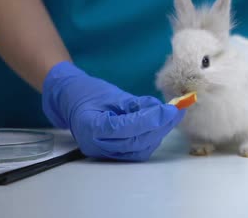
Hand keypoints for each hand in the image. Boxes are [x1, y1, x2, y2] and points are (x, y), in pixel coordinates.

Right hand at [42, 61, 184, 160]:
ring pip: (139, 149)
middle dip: (159, 127)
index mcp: (90, 127)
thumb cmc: (89, 93)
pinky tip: (161, 124)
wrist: (71, 101)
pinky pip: (136, 151)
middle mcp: (96, 145)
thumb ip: (136, 104)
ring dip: (159, 133)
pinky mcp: (112, 155)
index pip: (125, 128)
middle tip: (177, 112)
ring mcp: (103, 153)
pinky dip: (151, 138)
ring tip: (171, 116)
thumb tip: (161, 109)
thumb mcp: (112, 94)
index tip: (169, 110)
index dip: (150, 120)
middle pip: (135, 142)